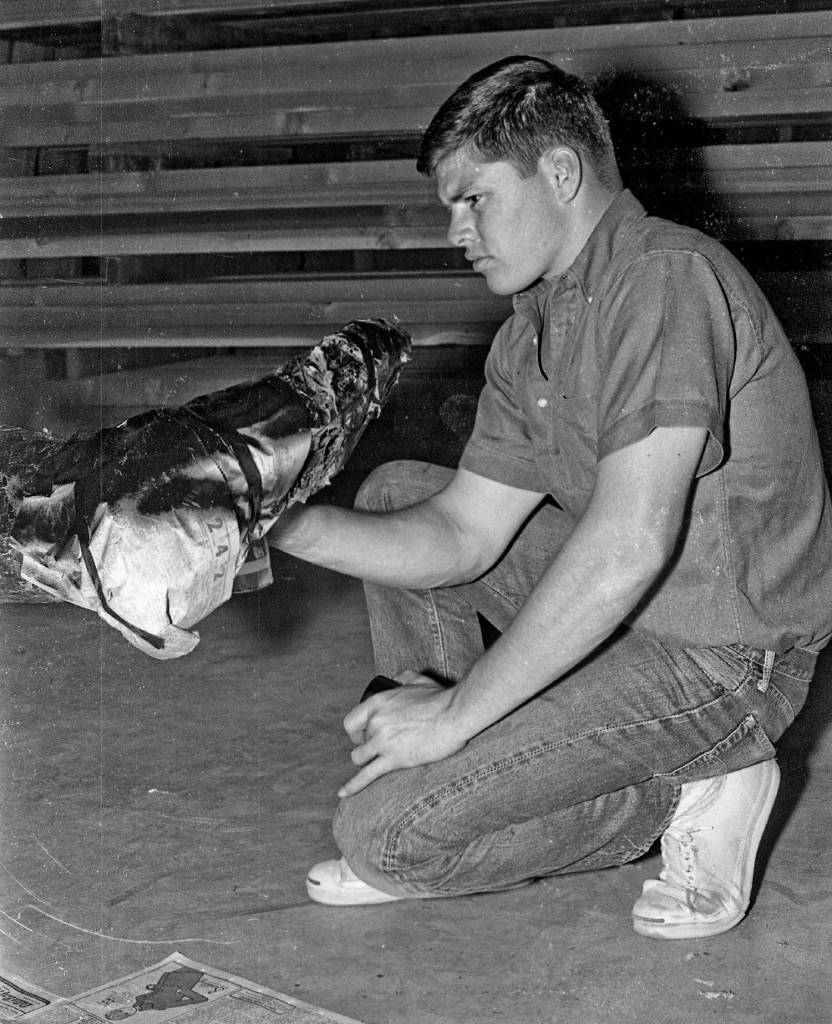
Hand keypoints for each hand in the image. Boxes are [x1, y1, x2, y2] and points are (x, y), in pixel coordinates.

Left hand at [339, 670, 467, 797]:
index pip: (351, 721)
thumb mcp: (418, 680)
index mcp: (378, 702)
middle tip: (384, 747)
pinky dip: (352, 786)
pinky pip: (366, 776)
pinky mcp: (394, 759)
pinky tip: (343, 793)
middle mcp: (376, 721)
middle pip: (358, 741)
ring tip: (380, 761)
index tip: (365, 735)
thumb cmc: (440, 698)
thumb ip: (403, 677)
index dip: (356, 731)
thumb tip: (397, 679)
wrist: (455, 715)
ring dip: (367, 761)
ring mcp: (383, 741)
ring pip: (359, 758)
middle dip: (367, 746)